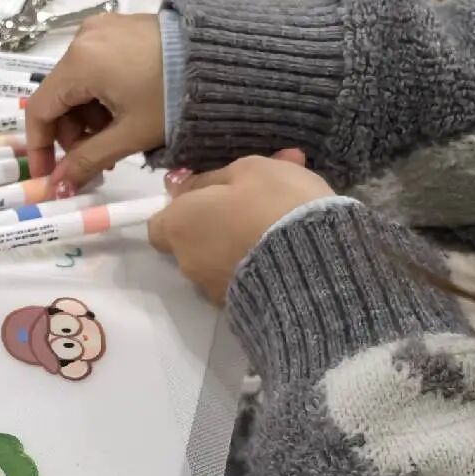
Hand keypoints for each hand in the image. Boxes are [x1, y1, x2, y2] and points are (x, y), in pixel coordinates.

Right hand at [25, 12, 164, 191]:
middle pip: (59, 96)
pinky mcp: (119, 28)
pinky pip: (95, 67)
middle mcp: (82, 38)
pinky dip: (100, 96)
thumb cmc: (172, 99)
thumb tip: (57, 188)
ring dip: (87, 117)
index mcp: (79, 62)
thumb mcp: (127, 136)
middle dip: (71, 134)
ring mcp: (102, 29)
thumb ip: (87, 161)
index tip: (50, 175)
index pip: (39, 110)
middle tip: (95, 160)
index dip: (40, 148)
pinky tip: (123, 114)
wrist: (221, 60)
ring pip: (77, 83)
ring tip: (115, 139)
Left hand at [148, 151, 334, 303]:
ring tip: (285, 217)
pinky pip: (242, 274)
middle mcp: (188, 262)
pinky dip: (256, 260)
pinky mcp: (240, 305)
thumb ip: (209, 178)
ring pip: (220, 255)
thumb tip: (181, 187)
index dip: (180, 208)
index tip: (209, 196)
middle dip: (218, 220)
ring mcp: (213, 288)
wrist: (316, 264)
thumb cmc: (275, 204)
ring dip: (242, 238)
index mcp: (180, 226)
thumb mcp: (248, 170)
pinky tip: (288, 244)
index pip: (158, 224)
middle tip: (258, 197)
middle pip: (192, 239)